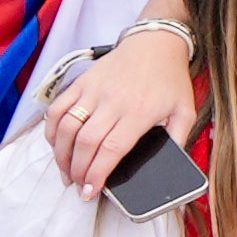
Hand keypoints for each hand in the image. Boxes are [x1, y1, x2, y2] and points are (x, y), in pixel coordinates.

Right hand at [45, 22, 199, 193]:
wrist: (155, 43)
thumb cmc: (170, 80)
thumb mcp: (185, 112)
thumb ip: (177, 140)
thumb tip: (170, 168)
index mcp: (138, 112)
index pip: (110, 149)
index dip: (96, 173)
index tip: (90, 192)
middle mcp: (112, 101)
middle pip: (84, 142)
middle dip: (77, 170)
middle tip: (78, 187)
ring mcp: (93, 90)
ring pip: (66, 126)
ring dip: (61, 154)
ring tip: (66, 172)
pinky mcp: (81, 82)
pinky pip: (57, 108)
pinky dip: (51, 129)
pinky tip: (56, 145)